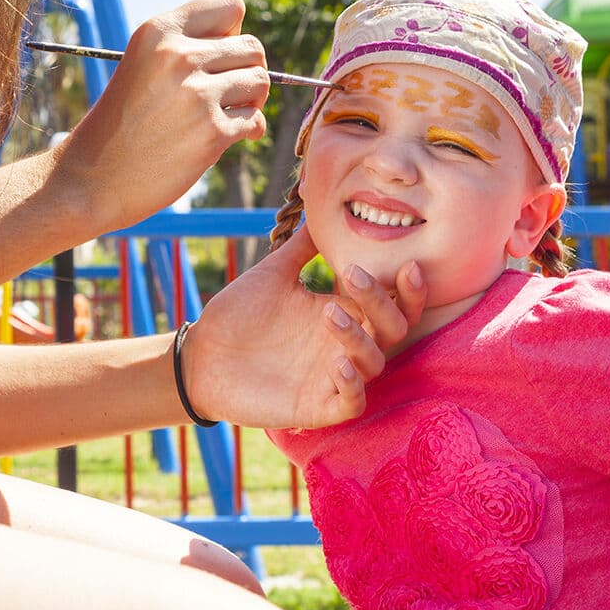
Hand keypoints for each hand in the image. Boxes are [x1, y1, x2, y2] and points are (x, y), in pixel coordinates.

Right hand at [52, 0, 267, 230]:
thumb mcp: (143, 65)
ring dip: (251, 101)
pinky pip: (255, 120)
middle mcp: (178, 56)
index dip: (232, 33)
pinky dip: (248, 129)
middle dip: (246, 71)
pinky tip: (224, 137)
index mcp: (158, 31)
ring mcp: (197, 94)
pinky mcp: (212, 133)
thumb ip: (188, 48)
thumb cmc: (122, 122)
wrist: (93, 178)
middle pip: (252, 47)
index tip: (215, 58)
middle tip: (224, 94)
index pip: (231, 6)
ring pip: (260, 82)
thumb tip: (251, 53)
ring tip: (225, 114)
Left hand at [179, 223, 426, 428]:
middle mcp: (346, 345)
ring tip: (327, 312)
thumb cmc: (239, 314)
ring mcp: (334, 377)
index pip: (392, 303)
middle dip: (383, 303)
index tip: (407, 264)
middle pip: (394, 330)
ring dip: (360, 338)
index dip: (408, 289)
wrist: (201, 355)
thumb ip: (302, 247)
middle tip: (352, 275)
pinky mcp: (317, 407)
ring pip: (375, 364)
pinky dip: (351, 386)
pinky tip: (337, 365)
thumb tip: (317, 203)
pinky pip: (352, 403)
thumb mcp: (273, 274)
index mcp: (344, 312)